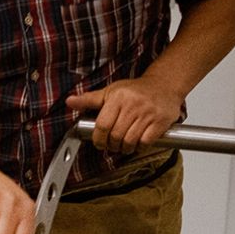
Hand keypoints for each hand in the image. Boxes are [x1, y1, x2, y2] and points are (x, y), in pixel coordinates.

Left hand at [66, 76, 183, 153]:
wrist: (165, 84)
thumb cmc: (135, 90)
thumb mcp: (110, 91)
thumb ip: (89, 99)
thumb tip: (69, 102)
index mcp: (118, 97)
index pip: (102, 125)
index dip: (98, 139)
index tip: (99, 143)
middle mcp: (133, 104)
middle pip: (115, 136)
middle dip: (111, 145)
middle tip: (112, 145)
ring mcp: (148, 113)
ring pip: (130, 141)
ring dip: (124, 148)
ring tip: (123, 145)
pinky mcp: (161, 121)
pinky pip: (146, 142)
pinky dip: (139, 147)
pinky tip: (137, 144)